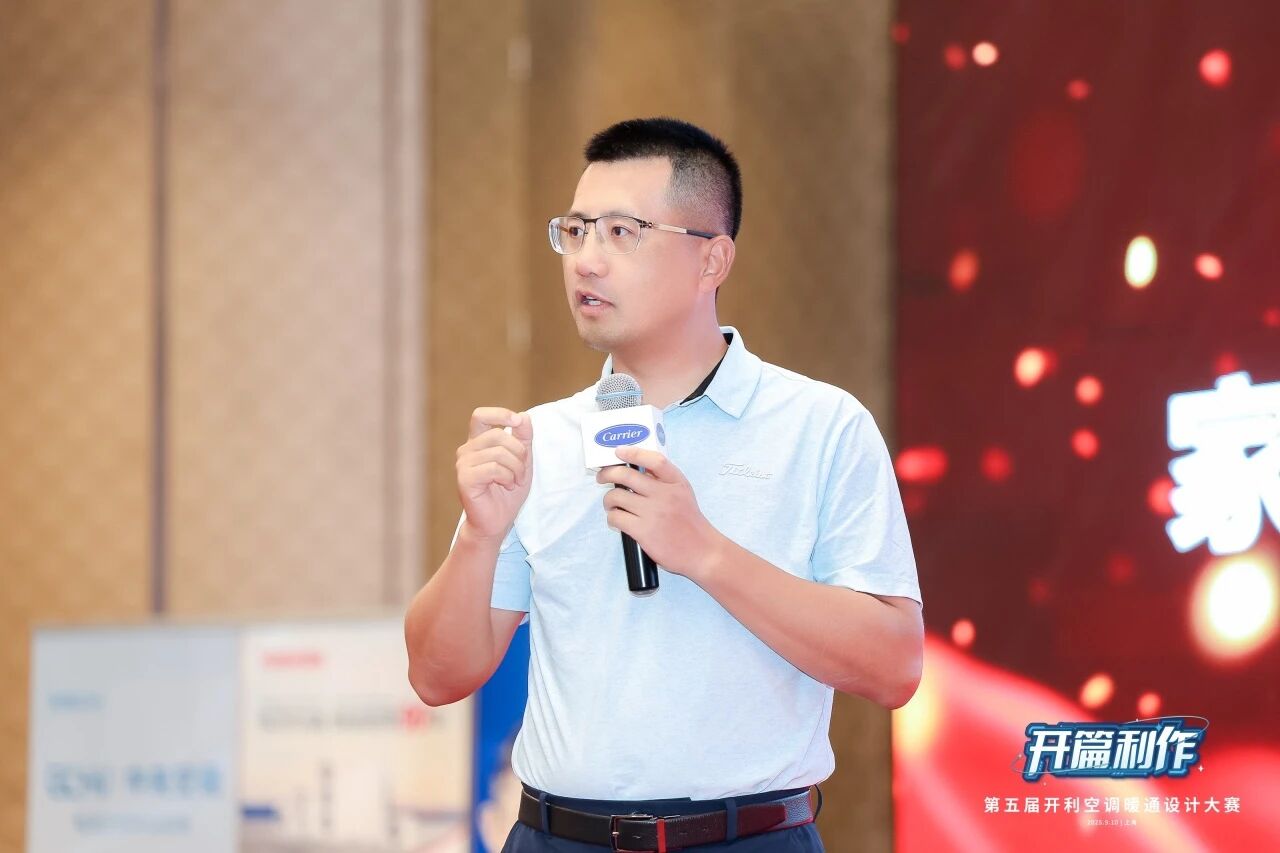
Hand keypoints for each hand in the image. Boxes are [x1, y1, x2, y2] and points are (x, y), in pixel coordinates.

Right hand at [456, 407, 532, 541]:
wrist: (498, 521)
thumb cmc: (508, 492)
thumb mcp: (522, 462)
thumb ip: (524, 439)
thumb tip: (524, 416)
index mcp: (478, 443)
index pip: (480, 415)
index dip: (500, 414)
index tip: (517, 421)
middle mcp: (467, 450)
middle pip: (499, 434)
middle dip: (519, 452)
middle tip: (521, 472)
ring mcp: (463, 464)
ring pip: (499, 452)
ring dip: (516, 468)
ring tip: (514, 481)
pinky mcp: (465, 478)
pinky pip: (494, 468)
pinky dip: (507, 477)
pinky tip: (505, 485)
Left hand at [596, 446, 724, 580]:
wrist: (701, 551)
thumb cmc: (689, 523)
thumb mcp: (683, 494)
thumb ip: (664, 481)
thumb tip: (635, 468)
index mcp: (676, 483)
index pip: (654, 460)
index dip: (633, 453)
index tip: (619, 451)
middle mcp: (664, 495)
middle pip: (626, 475)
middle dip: (607, 474)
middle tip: (602, 478)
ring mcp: (653, 513)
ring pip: (616, 496)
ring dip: (608, 500)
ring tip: (611, 505)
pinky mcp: (643, 531)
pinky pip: (616, 517)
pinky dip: (612, 518)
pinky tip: (616, 521)